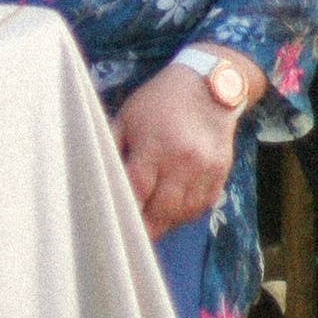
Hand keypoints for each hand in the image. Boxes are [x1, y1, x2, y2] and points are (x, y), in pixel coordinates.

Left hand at [113, 58, 241, 238]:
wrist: (208, 85)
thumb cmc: (160, 101)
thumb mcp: (128, 117)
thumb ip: (111, 147)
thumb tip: (96, 175)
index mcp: (155, 145)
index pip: (137, 191)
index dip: (124, 210)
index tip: (113, 223)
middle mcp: (183, 161)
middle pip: (161, 210)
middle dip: (143, 226)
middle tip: (128, 232)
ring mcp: (205, 169)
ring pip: (182, 213)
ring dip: (164, 222)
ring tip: (149, 221)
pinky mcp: (220, 173)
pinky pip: (201, 206)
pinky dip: (185, 213)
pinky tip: (172, 209)